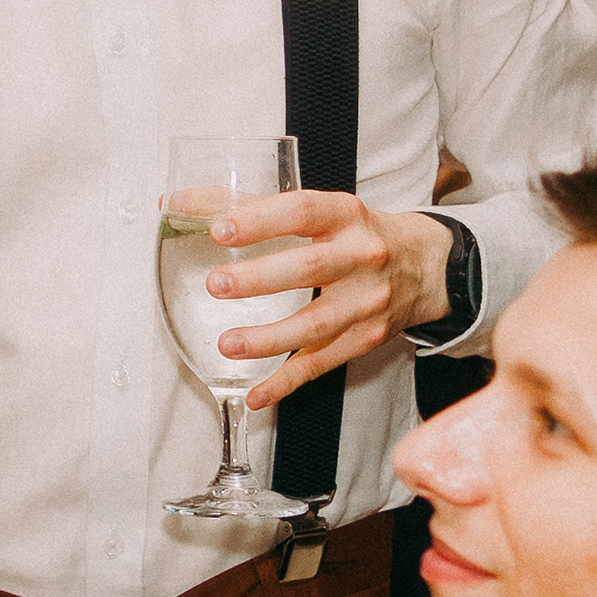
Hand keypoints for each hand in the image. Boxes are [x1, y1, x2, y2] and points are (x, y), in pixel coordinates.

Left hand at [205, 192, 455, 405]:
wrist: (424, 266)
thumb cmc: (353, 233)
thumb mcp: (317, 209)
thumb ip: (247, 206)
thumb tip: (173, 202)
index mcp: (346, 215)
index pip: (303, 211)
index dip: (261, 220)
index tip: (220, 230)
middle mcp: (362, 256)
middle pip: (310, 268)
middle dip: (261, 279)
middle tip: (216, 285)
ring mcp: (367, 301)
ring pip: (316, 325)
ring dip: (269, 338)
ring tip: (227, 344)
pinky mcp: (365, 338)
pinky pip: (321, 363)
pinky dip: (286, 382)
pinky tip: (256, 394)